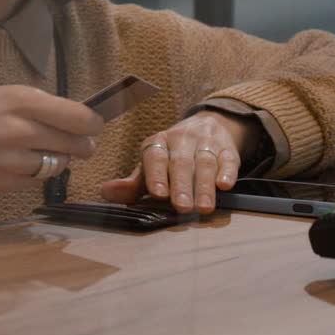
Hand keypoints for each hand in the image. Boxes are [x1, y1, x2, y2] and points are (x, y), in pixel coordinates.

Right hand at [0, 85, 103, 192]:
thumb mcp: (3, 95)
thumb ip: (38, 105)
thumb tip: (74, 115)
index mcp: (22, 101)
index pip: (79, 117)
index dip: (94, 124)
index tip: (95, 125)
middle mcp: (21, 130)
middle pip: (76, 144)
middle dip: (83, 146)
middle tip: (82, 145)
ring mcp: (14, 160)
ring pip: (60, 165)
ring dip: (60, 160)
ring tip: (46, 153)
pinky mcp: (6, 183)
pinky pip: (38, 181)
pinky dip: (38, 174)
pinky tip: (22, 164)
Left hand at [100, 110, 250, 213]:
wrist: (206, 127)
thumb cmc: (172, 154)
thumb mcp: (150, 165)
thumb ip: (132, 183)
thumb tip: (106, 193)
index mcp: (159, 142)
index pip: (155, 156)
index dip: (156, 175)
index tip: (158, 194)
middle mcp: (181, 139)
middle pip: (181, 162)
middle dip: (182, 185)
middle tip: (182, 207)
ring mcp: (206, 143)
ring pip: (205, 162)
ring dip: (204, 185)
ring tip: (204, 207)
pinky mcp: (227, 149)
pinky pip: (228, 159)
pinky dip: (227, 172)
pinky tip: (225, 185)